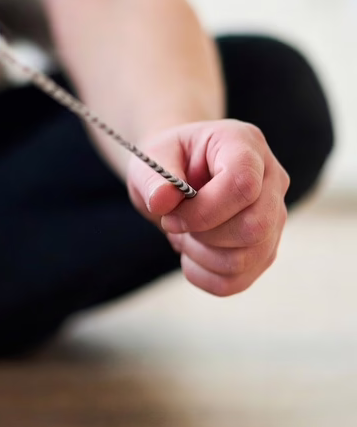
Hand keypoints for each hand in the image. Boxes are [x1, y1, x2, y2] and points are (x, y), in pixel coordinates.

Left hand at [127, 120, 289, 295]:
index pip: (243, 185)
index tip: (171, 215)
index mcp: (245, 145)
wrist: (177, 173)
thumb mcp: (152, 158)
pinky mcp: (266, 249)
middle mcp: (272, 179)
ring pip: (249, 258)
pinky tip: (192, 253)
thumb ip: (154, 177)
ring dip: (201, 256)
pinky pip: (239, 281)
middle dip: (204, 235)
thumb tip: (162, 201)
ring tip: (185, 234)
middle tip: (176, 222)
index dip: (204, 210)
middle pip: (254, 227)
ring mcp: (275, 216)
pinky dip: (205, 276)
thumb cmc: (168, 161)